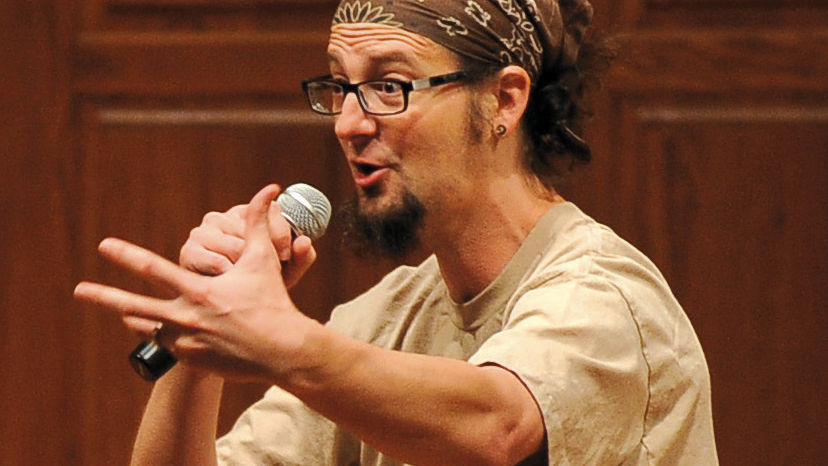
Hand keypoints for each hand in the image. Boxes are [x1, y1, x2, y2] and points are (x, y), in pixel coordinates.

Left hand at [74, 184, 318, 381]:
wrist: (282, 350)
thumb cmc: (272, 302)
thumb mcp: (263, 260)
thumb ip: (259, 223)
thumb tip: (268, 189)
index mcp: (199, 291)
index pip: (154, 269)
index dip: (126, 255)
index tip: (104, 246)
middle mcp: (187, 318)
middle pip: (135, 306)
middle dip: (104, 296)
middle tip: (78, 290)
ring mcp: (187, 342)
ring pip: (149, 327)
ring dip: (132, 317)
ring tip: (117, 312)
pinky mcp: (191, 361)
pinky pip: (166, 345)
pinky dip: (159, 334)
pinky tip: (154, 330)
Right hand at [178, 189, 316, 288]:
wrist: (232, 309)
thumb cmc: (261, 283)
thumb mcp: (287, 269)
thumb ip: (301, 255)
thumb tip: (304, 242)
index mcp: (245, 214)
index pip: (268, 210)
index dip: (282, 234)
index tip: (287, 255)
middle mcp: (220, 218)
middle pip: (251, 231)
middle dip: (264, 256)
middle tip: (268, 273)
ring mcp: (202, 233)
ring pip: (235, 247)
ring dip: (246, 267)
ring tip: (249, 279)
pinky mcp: (189, 251)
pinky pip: (217, 262)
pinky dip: (229, 276)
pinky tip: (231, 283)